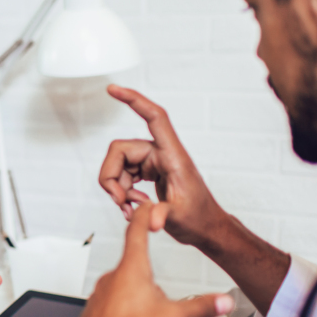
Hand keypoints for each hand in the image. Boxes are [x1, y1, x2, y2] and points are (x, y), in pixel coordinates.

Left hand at [70, 201, 232, 316]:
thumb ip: (202, 307)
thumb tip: (223, 301)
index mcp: (131, 270)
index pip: (137, 231)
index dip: (145, 216)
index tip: (147, 207)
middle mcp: (112, 280)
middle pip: (146, 286)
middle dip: (161, 313)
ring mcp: (101, 298)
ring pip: (135, 310)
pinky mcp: (94, 316)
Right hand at [99, 85, 232, 247]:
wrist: (205, 227)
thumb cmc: (199, 217)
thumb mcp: (180, 218)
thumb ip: (163, 216)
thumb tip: (150, 221)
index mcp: (172, 155)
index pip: (154, 117)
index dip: (134, 100)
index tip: (113, 89)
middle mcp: (161, 153)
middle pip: (120, 150)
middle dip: (112, 178)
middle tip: (121, 202)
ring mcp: (153, 161)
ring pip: (118, 164)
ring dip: (117, 188)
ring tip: (131, 208)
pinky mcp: (148, 170)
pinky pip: (122, 173)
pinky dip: (121, 191)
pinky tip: (132, 205)